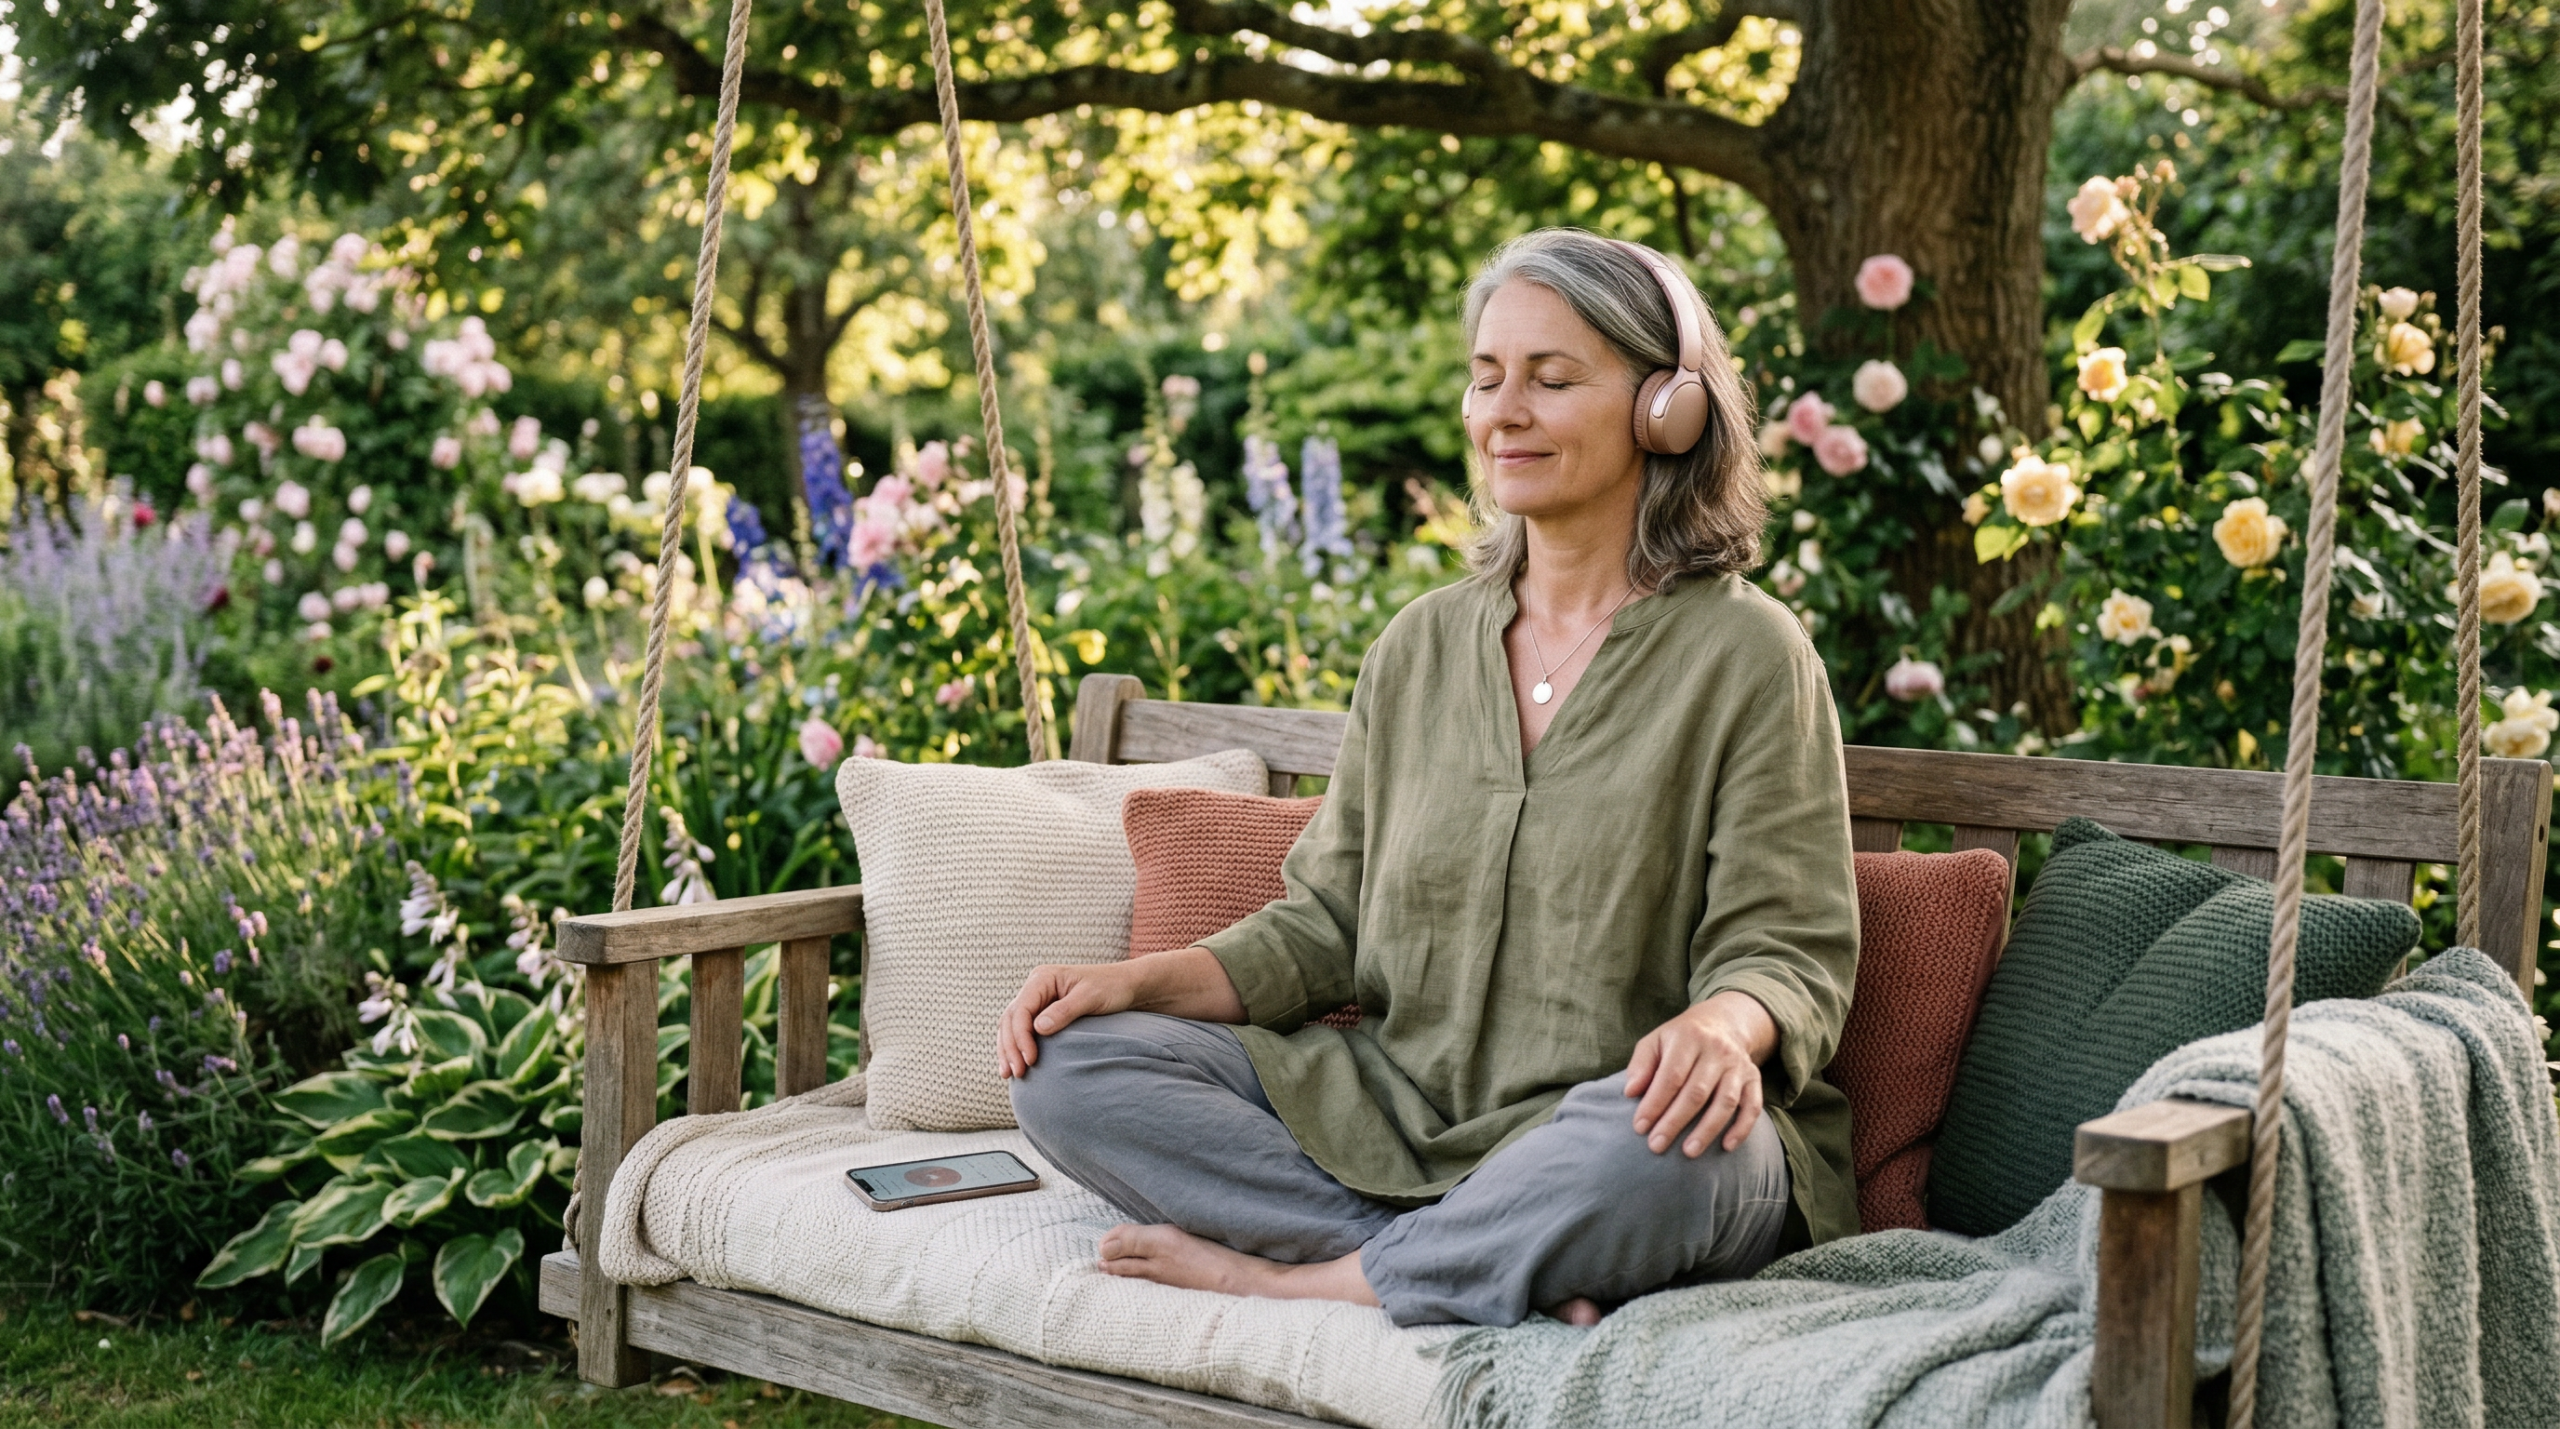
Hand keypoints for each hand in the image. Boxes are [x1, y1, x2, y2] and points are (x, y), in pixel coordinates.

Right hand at [997, 946, 1247, 1078]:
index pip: (1020, 1009)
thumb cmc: (1112, 988)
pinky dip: (1016, 1047)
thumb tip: (1038, 1028)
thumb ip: (1065, 1011)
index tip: (1030, 1060)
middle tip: (1016, 1074)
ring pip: (1011, 1026)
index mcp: (1043, 978)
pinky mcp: (1042, 1012)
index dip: (1020, 1036)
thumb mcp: (1091, 998)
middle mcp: (1035, 987)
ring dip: (1008, 1050)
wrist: (1128, 987)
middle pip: (1010, 1018)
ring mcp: (1037, 1000)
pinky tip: (1017, 1065)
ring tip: (1009, 1075)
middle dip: (1010, 1047)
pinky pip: (1021, 1030)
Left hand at [1624, 991, 1777, 1156]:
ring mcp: (1738, 1066)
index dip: (1655, 1103)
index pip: (1671, 1076)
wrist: (1722, 1022)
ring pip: (1725, 1102)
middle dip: (1675, 1122)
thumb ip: (1641, 1065)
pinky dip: (1742, 1128)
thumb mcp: (1656, 1041)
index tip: (1640, 1127)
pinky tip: (1727, 1147)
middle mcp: (1717, 1051)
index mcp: (1689, 1038)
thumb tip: (1630, 1092)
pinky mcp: (1754, 1079)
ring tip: (1688, 1152)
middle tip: (1656, 1146)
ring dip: (1707, 1130)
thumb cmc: (1680, 1039)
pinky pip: (1752, 1106)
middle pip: (1696, 1092)